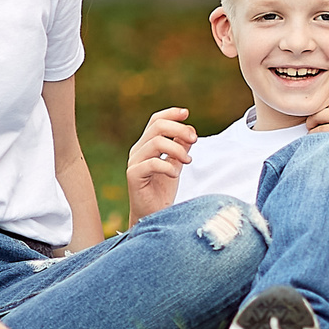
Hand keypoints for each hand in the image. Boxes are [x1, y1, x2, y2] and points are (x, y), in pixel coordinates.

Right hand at [126, 106, 195, 221]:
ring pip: (156, 142)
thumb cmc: (163, 190)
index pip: (156, 121)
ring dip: (177, 149)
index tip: (187, 113)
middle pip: (157, 126)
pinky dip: (168, 166)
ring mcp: (134, 162)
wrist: (153, 215)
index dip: (170, 113)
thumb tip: (191, 130)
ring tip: (187, 162)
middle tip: (194, 140)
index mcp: (147, 145)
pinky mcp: (133, 175)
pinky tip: (174, 174)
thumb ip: (181, 147)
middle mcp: (138, 150)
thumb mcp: (176, 164)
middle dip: (180, 130)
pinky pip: (152, 163)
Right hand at [310, 88, 328, 151]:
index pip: (319, 131)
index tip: (311, 140)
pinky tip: (328, 110)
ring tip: (316, 120)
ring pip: (322, 108)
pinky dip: (327, 106)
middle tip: (310, 129)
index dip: (312, 136)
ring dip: (317, 114)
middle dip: (310, 124)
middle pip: (316, 117)